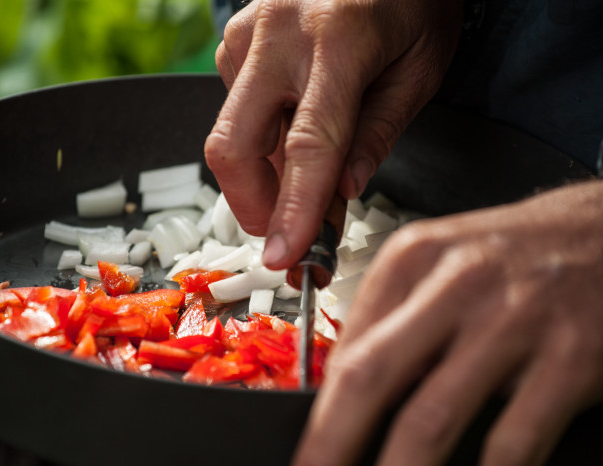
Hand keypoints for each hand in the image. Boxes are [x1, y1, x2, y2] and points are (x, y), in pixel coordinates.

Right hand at [205, 0, 461, 269]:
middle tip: (284, 233)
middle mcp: (279, 33)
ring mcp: (248, 32)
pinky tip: (292, 125)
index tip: (286, 256)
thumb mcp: (420, 69)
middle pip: (235, 146)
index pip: (309, 145)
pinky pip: (233, 109)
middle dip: (252, 205)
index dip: (294, 210)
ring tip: (306, 172)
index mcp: (340, 39)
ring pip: (230, 134)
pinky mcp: (233, 38)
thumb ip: (378, 134)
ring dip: (262, 173)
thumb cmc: (410, 1)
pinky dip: (260, 138)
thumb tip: (341, 194)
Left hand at [286, 180, 602, 465]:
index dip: (317, 414)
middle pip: (369, 381)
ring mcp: (513, 321)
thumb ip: (393, 316)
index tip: (306, 455)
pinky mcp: (571, 357)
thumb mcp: (442, 260)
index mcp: (413, 258)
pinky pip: (513, 444)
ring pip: (431, 421)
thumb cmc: (518, 252)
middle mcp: (455, 285)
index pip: (347, 348)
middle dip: (328, 452)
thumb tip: (342, 387)